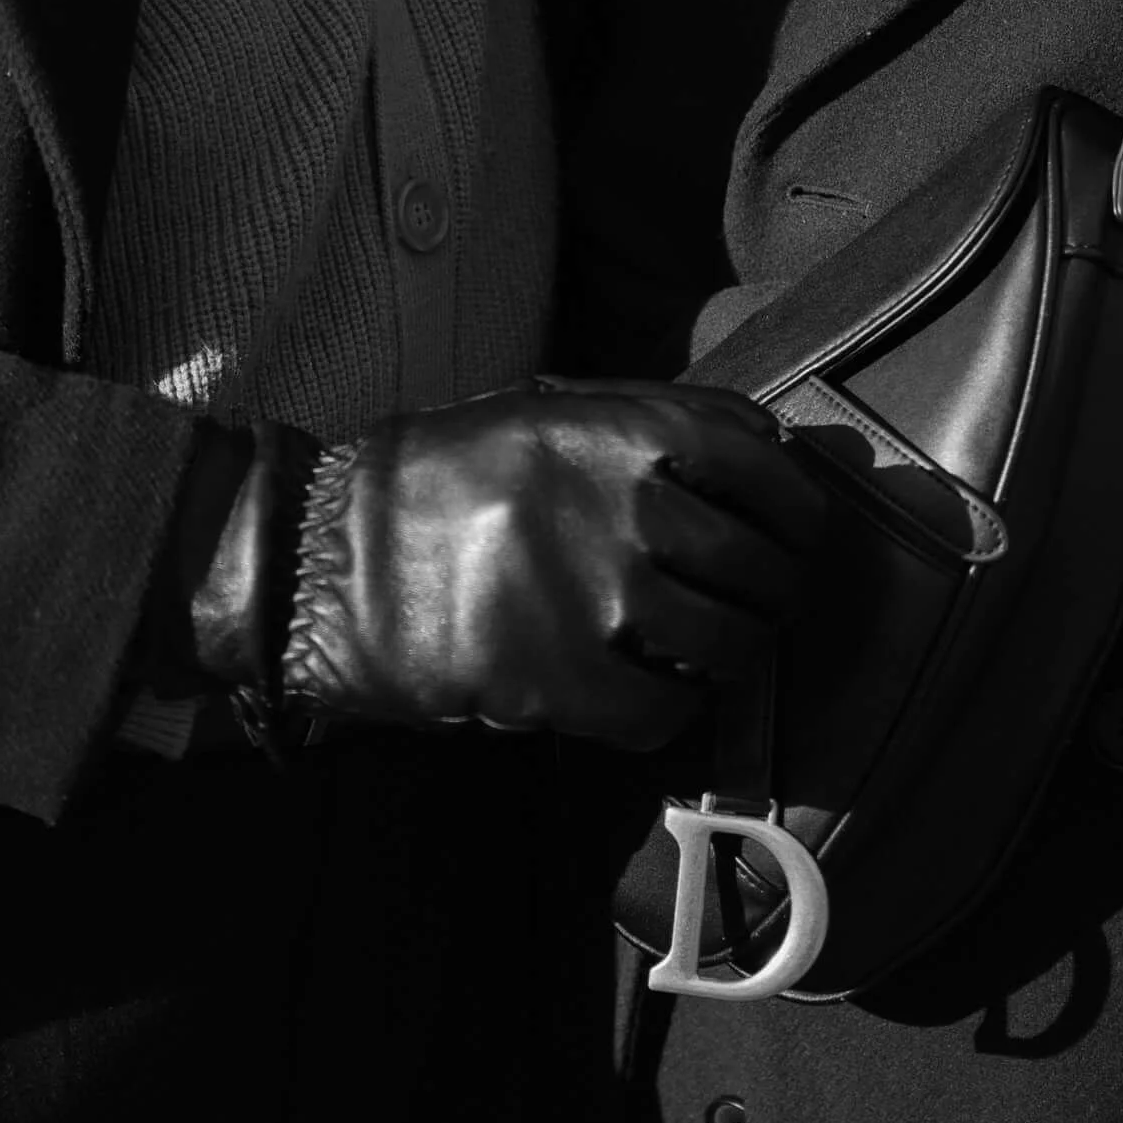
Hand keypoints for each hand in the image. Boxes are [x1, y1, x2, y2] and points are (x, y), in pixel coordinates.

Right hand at [277, 379, 827, 750]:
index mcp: (618, 431)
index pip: (761, 465)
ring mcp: (597, 599)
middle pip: (758, 564)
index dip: (797, 506)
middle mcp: (623, 508)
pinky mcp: (563, 682)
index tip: (796, 531)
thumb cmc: (434, 478)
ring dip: (730, 656)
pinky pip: (664, 713)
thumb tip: (768, 442)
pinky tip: (647, 694)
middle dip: (772, 592)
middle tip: (756, 604)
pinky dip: (670, 711)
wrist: (325, 559)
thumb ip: (647, 415)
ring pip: (727, 645)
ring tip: (704, 654)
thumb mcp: (538, 410)